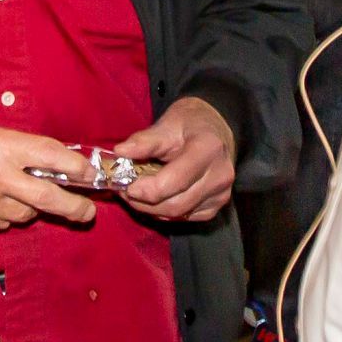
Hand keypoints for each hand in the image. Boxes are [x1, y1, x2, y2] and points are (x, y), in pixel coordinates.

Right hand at [0, 117, 98, 231]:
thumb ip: (20, 147)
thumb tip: (54, 163)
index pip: (50, 157)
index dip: (75, 167)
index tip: (89, 173)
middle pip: (48, 197)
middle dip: (73, 206)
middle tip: (87, 211)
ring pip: (25, 213)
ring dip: (29, 204)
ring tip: (16, 190)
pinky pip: (2, 223)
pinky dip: (5, 213)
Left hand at [113, 96, 236, 221]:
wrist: (215, 130)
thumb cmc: (190, 124)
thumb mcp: (166, 124)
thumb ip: (144, 141)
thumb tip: (120, 152)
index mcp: (208, 150)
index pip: (175, 181)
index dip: (146, 189)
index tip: (125, 184)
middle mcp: (220, 175)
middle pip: (176, 204)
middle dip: (144, 202)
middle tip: (123, 191)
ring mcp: (221, 193)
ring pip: (178, 214)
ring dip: (151, 209)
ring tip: (135, 194)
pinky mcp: (216, 205)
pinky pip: (185, 217)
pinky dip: (165, 211)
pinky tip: (154, 198)